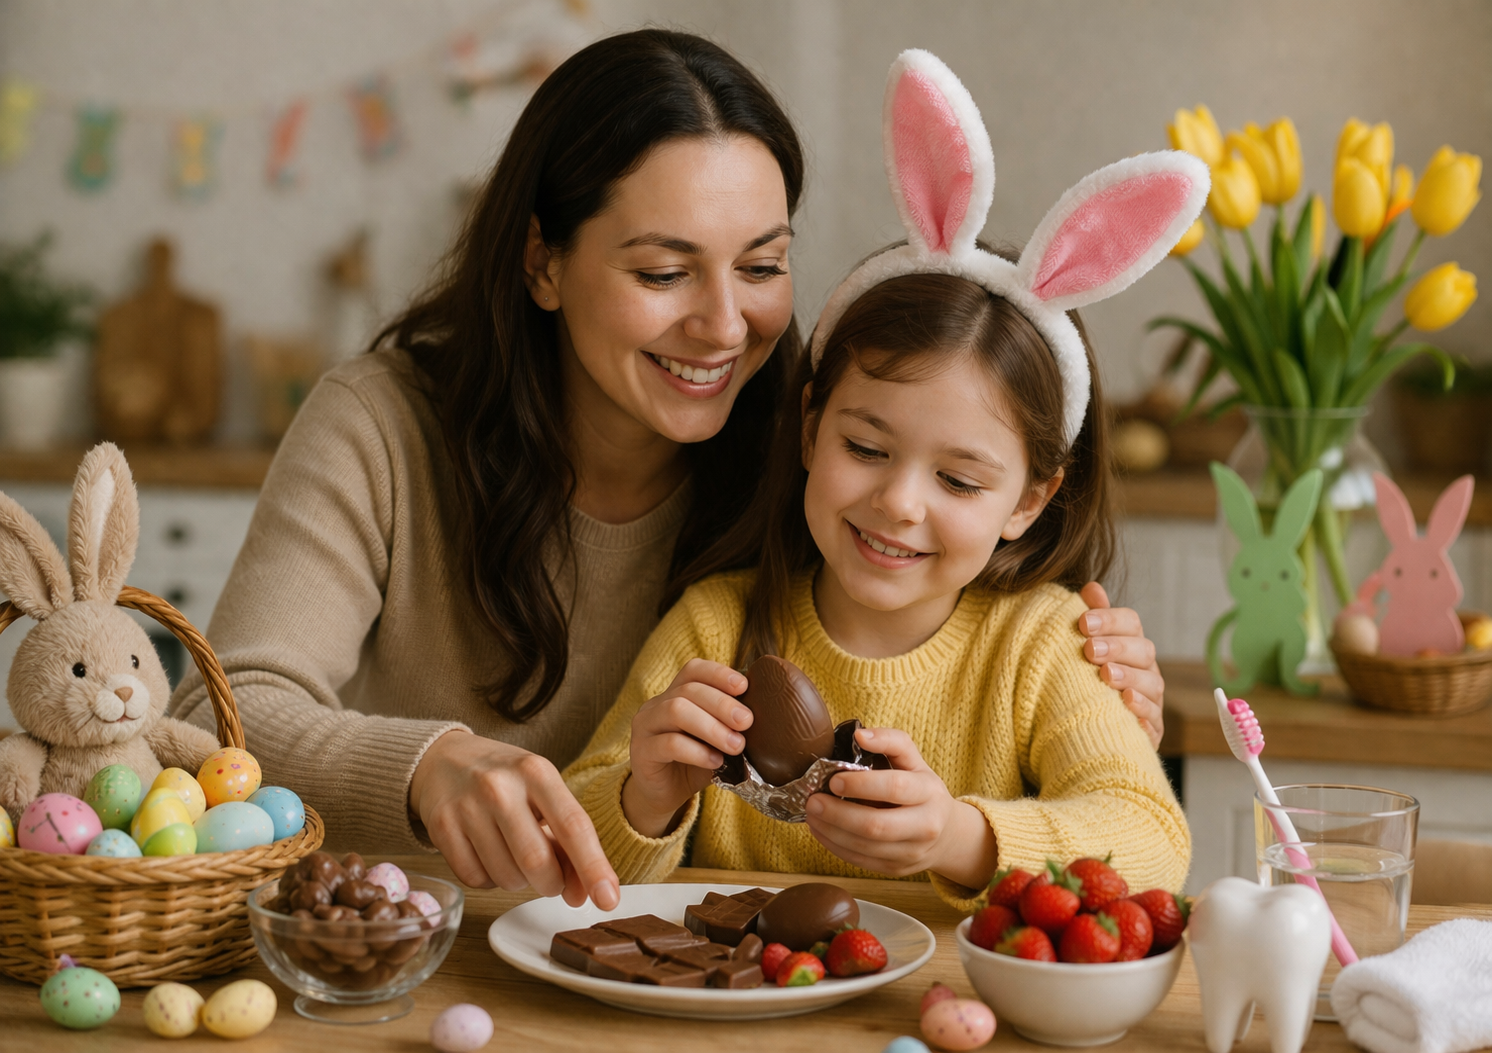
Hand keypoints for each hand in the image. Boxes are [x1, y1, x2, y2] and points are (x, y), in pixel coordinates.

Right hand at [409, 730, 618, 908]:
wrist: (446, 759)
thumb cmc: (507, 781)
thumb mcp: (543, 794)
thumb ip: (567, 841)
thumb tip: (583, 895)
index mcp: (537, 772)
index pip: (573, 826)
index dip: (593, 867)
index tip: (608, 900)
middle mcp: (501, 786)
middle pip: (537, 861)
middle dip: (551, 884)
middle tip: (551, 879)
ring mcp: (467, 806)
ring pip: (506, 877)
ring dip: (519, 881)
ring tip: (513, 854)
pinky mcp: (441, 827)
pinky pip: (475, 879)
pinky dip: (489, 879)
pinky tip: (488, 855)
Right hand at [622, 659, 751, 837]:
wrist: (664, 795)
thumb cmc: (695, 762)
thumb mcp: (717, 740)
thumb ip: (732, 726)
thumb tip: (771, 717)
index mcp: (675, 694)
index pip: (694, 670)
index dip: (719, 673)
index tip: (745, 686)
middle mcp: (656, 704)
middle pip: (688, 689)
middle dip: (722, 703)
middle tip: (748, 721)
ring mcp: (645, 726)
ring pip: (676, 710)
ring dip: (711, 726)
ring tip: (736, 745)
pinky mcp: (641, 752)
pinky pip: (668, 744)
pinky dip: (697, 751)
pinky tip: (716, 761)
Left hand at [804, 728, 996, 888]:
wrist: (946, 834)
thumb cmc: (921, 790)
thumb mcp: (914, 760)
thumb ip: (890, 741)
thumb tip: (860, 735)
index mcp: (929, 792)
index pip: (894, 788)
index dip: (861, 785)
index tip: (833, 780)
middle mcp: (925, 826)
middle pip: (876, 825)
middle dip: (838, 814)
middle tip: (812, 801)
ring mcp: (911, 852)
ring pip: (865, 847)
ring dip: (831, 831)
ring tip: (811, 814)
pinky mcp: (896, 869)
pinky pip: (860, 861)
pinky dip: (834, 846)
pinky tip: (821, 830)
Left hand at [1079, 582, 1164, 748]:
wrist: (1088, 731)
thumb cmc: (1087, 682)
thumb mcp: (1086, 648)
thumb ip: (1092, 619)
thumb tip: (1091, 588)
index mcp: (1131, 645)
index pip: (1131, 623)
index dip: (1110, 620)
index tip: (1083, 622)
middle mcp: (1146, 670)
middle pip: (1143, 651)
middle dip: (1117, 647)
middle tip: (1090, 649)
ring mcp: (1152, 699)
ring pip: (1151, 684)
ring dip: (1129, 677)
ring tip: (1106, 675)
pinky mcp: (1151, 730)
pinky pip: (1153, 720)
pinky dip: (1141, 710)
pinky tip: (1125, 703)